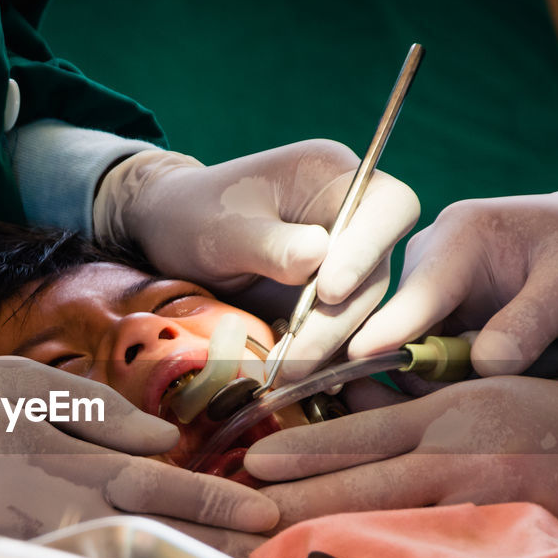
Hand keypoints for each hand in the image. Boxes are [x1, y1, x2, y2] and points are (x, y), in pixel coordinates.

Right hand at [0, 357, 277, 544]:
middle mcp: (46, 505)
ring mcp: (23, 542)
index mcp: (56, 454)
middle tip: (268, 547)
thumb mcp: (14, 380)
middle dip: (210, 540)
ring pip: (116, 556)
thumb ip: (95, 410)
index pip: (153, 481)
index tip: (263, 510)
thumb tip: (165, 439)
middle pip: (145, 529)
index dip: (212, 499)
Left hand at [95, 140, 419, 377]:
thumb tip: (318, 257)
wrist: (170, 238)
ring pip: (359, 310)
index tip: (328, 291)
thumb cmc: (194, 215)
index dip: (368, 250)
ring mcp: (342, 263)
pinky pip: (338, 334)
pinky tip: (298, 379)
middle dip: (339, 319)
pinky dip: (319, 359)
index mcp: (333, 177)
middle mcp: (350, 220)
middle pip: (375, 271)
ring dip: (327, 348)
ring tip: (288, 375)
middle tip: (300, 354)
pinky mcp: (327, 303)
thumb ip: (269, 243)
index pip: (387, 207)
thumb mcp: (221, 228)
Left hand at [244, 376, 557, 529]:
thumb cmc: (545, 415)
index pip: (361, 436)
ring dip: (324, 547)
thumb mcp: (473, 393)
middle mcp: (458, 460)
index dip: (304, 451)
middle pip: (360, 490)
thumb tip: (340, 412)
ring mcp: (481, 508)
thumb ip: (406, 410)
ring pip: (387, 530)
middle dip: (294, 510)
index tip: (255, 464)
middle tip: (239, 524)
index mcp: (447, 415)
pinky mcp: (503, 546)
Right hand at [349, 180, 557, 375]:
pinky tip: (489, 381)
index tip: (354, 362)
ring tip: (509, 379)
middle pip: (403, 335)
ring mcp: (428, 289)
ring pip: (412, 354)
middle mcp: (430, 260)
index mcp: (461, 237)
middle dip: (429, 377)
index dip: (385, 335)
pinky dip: (452, 379)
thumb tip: (482, 367)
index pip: (415, 296)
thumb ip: (528, 325)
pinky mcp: (435, 314)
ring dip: (446, 382)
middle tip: (485, 404)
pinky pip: (427, 359)